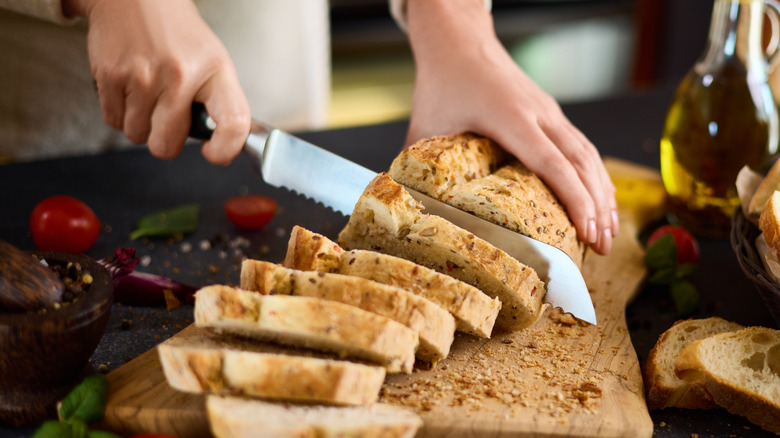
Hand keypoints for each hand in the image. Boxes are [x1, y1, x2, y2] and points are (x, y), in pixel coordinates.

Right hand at [64, 0, 249, 164]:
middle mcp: (180, 75)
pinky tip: (130, 88)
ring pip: (137, 136)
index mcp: (215, 71)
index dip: (225, 149)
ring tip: (148, 95)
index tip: (213, 152)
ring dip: (140, 124)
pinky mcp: (111, 75)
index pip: (234, 123)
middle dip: (166, 141)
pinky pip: (114, 121)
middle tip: (168, 119)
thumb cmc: (177, 34)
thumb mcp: (212, 60)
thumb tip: (222, 143)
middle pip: (167, 144)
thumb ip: (218, 101)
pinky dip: (120, 113)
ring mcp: (143, 76)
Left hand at [405, 0, 617, 254]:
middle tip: (603, 247)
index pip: (553, 164)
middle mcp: (539, 114)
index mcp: (511, 118)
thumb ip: (418, 166)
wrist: (459, 40)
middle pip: (582, 163)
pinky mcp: (550, 111)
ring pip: (588, 154)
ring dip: (602, 192)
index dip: (574, 200)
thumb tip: (408, 205)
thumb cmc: (442, 81)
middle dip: (597, 207)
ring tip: (608, 231)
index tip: (587, 231)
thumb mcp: (426, 124)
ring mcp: (549, 111)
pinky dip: (594, 174)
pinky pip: (581, 145)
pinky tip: (599, 197)